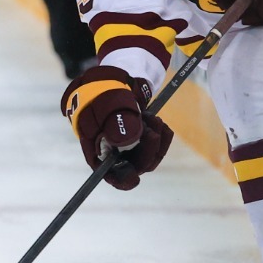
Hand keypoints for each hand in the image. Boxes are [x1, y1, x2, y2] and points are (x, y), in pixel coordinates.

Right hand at [60, 65, 174, 189]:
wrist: (114, 82)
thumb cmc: (103, 95)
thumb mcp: (106, 105)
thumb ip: (115, 123)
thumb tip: (128, 140)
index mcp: (99, 151)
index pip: (111, 175)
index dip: (122, 179)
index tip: (134, 178)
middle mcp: (116, 155)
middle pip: (137, 165)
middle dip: (148, 146)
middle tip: (150, 123)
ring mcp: (131, 150)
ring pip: (151, 156)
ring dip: (156, 136)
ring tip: (149, 115)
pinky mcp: (144, 143)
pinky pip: (160, 146)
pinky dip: (162, 132)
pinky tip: (152, 118)